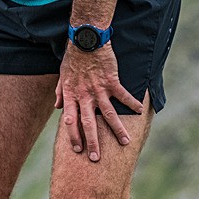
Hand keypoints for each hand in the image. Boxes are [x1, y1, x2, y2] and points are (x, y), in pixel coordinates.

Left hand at [55, 42, 142, 161]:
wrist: (86, 40)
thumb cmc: (73, 58)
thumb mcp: (62, 75)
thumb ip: (60, 92)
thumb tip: (58, 107)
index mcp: (72, 95)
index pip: (71, 121)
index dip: (74, 136)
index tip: (78, 149)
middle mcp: (84, 95)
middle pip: (89, 124)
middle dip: (93, 142)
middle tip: (96, 158)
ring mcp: (98, 89)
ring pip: (109, 115)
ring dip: (117, 130)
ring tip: (125, 142)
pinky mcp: (111, 81)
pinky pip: (123, 96)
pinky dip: (132, 103)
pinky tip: (139, 111)